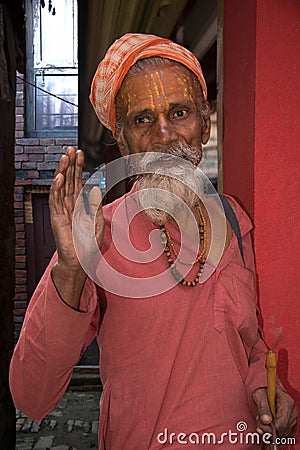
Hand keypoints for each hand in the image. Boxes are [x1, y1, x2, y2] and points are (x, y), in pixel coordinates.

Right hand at [49, 147, 103, 307]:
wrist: (80, 261)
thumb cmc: (88, 244)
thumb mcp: (96, 222)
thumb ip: (95, 205)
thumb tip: (94, 187)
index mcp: (78, 205)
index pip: (77, 181)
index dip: (78, 168)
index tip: (80, 153)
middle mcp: (69, 205)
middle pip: (69, 180)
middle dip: (70, 164)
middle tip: (71, 148)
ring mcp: (61, 211)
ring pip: (61, 187)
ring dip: (62, 171)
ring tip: (64, 157)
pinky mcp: (57, 218)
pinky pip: (56, 201)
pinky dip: (57, 188)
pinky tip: (59, 177)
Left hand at [252, 387, 297, 437]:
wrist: (267, 391)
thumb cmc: (263, 392)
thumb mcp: (259, 396)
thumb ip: (262, 408)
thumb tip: (266, 421)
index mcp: (287, 402)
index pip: (282, 423)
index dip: (270, 429)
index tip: (260, 427)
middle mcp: (293, 411)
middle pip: (283, 429)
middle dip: (269, 429)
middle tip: (259, 422)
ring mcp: (293, 418)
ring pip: (282, 432)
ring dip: (270, 430)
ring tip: (262, 420)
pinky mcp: (290, 423)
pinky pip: (283, 432)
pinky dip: (273, 431)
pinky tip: (267, 423)